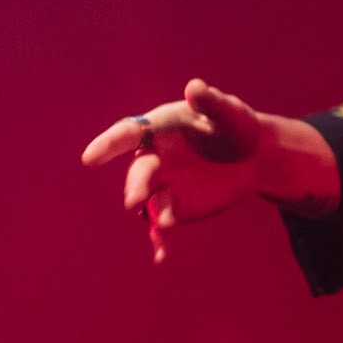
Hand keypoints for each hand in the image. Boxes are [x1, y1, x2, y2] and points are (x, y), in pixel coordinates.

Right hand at [81, 79, 337, 262]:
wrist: (252, 155)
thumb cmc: (234, 124)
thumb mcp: (228, 111)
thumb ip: (210, 102)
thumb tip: (194, 87)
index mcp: (159, 127)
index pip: (128, 133)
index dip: (108, 145)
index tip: (90, 158)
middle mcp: (154, 157)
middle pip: (139, 171)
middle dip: (136, 184)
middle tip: (134, 200)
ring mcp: (162, 184)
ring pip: (146, 199)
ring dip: (147, 211)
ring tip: (162, 224)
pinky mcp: (176, 207)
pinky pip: (162, 225)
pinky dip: (160, 240)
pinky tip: (161, 256)